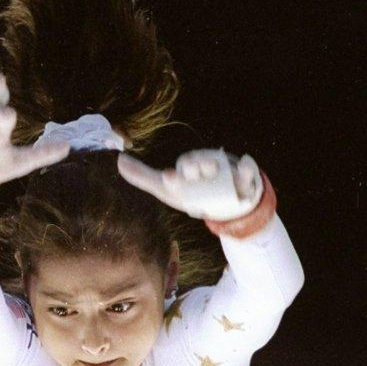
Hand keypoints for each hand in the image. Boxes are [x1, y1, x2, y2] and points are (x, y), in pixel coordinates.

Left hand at [116, 147, 263, 220]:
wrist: (223, 204)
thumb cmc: (191, 193)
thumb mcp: (166, 190)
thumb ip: (142, 176)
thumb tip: (118, 161)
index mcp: (190, 167)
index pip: (183, 166)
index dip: (177, 173)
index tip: (169, 179)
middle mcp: (208, 164)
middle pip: (202, 163)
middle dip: (196, 168)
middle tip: (192, 177)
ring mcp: (227, 169)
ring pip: (223, 164)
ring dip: (218, 170)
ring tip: (215, 179)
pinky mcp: (245, 174)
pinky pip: (248, 168)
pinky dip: (246, 169)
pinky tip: (243, 173)